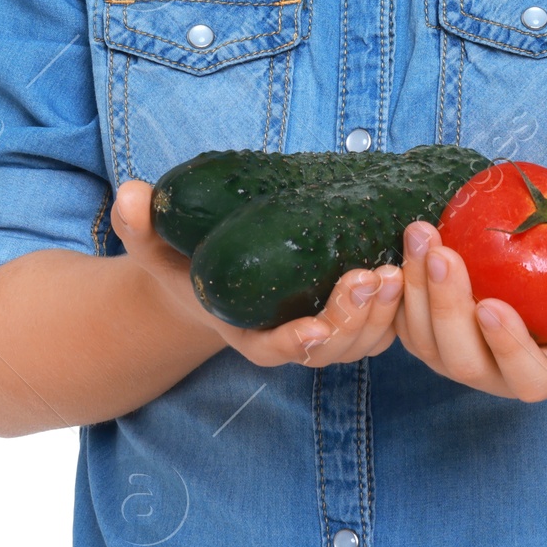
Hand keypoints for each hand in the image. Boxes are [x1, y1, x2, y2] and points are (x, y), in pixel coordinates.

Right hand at [111, 179, 403, 369]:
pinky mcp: (355, 308)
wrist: (213, 274)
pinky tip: (417, 261)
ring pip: (368, 336)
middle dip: (357, 318)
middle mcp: (293, 339)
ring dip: (388, 311)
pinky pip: (387, 317)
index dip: (297, 344)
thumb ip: (140, 224)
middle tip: (373, 278)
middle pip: (334, 346)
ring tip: (399, 269)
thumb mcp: (154, 246)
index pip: (277, 351)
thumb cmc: (185, 263)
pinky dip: (405, 298)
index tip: (313, 330)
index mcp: (250, 335)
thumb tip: (129, 195)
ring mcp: (329, 326)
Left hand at [394, 218, 546, 402]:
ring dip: (416, 291)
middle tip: (441, 253)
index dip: (507, 348)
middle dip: (447, 308)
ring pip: (425, 342)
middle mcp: (498, 374)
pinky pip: (404, 320)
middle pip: (463, 361)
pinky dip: (399, 288)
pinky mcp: (431, 330)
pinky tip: (403, 242)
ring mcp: (459, 355)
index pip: (526, 376)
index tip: (492, 305)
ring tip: (420, 234)